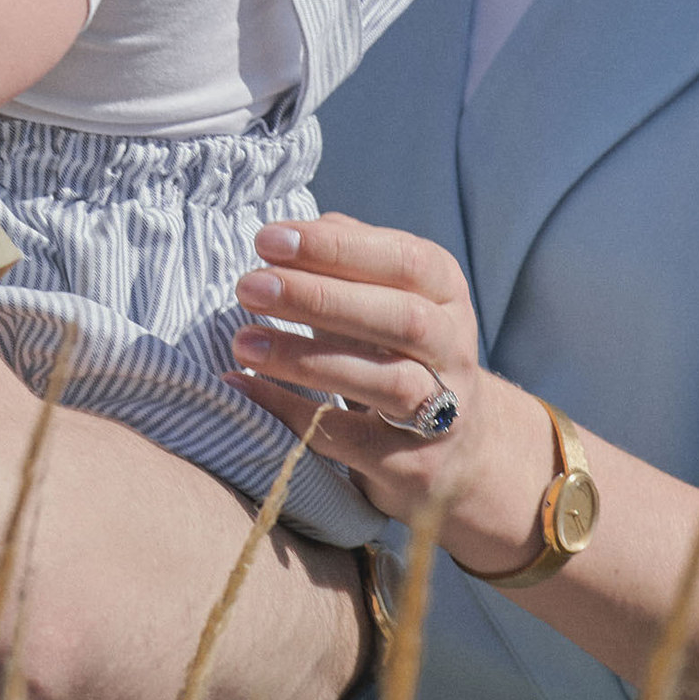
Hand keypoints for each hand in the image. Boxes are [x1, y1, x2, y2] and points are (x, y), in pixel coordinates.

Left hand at [229, 215, 529, 545]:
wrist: (456, 451)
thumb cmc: (396, 351)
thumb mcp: (384, 295)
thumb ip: (347, 258)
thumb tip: (292, 233)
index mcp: (446, 294)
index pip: (404, 261)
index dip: (337, 249)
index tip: (267, 240)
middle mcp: (455, 350)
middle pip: (401, 319)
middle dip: (320, 299)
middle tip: (249, 286)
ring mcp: (443, 412)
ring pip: (386, 382)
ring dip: (307, 359)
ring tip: (242, 341)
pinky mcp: (413, 466)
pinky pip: (351, 438)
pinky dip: (292, 412)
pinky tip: (244, 387)